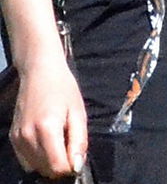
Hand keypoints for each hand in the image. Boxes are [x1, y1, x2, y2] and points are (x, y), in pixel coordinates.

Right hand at [9, 57, 85, 179]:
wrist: (39, 73)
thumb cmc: (63, 89)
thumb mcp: (78, 113)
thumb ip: (79, 141)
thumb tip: (77, 166)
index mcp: (46, 129)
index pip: (57, 166)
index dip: (71, 166)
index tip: (78, 156)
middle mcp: (27, 136)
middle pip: (46, 169)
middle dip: (61, 164)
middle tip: (70, 146)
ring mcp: (17, 138)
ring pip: (35, 167)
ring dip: (49, 162)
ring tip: (59, 142)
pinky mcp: (12, 138)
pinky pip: (26, 160)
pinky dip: (38, 158)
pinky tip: (47, 143)